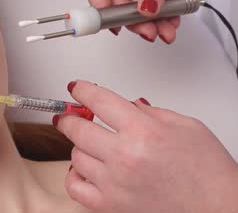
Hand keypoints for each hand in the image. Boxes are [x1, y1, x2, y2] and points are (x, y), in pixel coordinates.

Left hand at [54, 80, 237, 212]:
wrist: (219, 210)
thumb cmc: (208, 173)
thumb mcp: (186, 126)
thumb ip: (151, 112)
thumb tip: (127, 104)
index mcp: (143, 131)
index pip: (99, 100)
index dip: (82, 90)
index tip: (77, 89)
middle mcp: (125, 156)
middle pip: (78, 128)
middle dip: (69, 118)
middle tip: (69, 115)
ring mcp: (114, 182)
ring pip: (76, 155)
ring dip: (80, 147)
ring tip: (92, 145)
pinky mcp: (110, 205)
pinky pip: (75, 187)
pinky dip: (74, 176)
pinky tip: (84, 170)